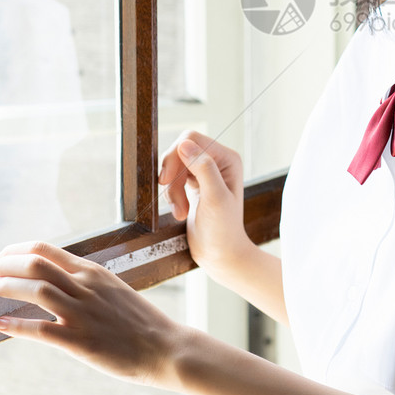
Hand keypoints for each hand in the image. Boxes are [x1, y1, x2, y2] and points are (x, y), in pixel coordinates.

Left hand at [0, 241, 182, 385]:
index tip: (2, 258)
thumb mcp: (113, 289)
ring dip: (8, 288)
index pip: (45, 250)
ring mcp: (83, 313)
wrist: (165, 348)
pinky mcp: (80, 341)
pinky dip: (16, 327)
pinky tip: (1, 326)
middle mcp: (86, 287)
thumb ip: (86, 282)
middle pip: (35, 264)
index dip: (16, 251)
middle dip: (6, 266)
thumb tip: (56, 280)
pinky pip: (40, 330)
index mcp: (93, 272)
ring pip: (36, 290)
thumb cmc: (140, 321)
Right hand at [158, 131, 249, 281]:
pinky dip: (172, 195)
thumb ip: (202, 168)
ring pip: (174, 166)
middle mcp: (218, 161)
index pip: (192, 139)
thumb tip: (184, 143)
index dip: (175, 156)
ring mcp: (206, 172)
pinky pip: (174, 179)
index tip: (166, 181)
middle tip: (174, 202)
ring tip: (180, 212)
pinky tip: (180, 212)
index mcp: (227, 158)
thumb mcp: (214, 197)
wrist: (220, 254)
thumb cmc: (222, 230)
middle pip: (180, 151)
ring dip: (172, 190)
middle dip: (173, 177)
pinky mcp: (195, 184)